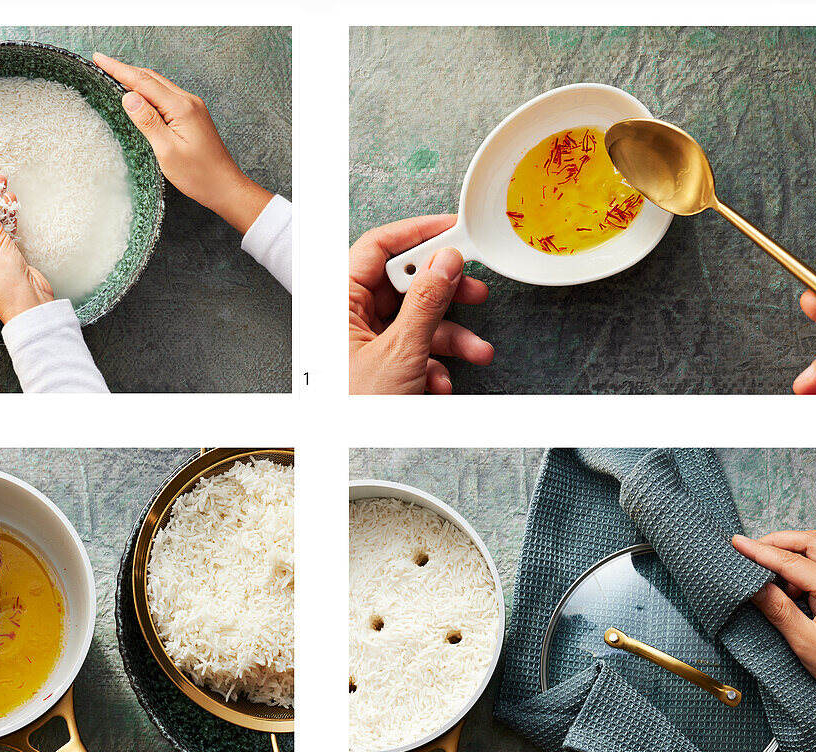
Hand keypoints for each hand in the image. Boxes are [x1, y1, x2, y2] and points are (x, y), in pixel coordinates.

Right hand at [92, 53, 271, 234]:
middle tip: (101, 63)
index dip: (119, 69)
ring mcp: (193, 108)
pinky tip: (140, 95)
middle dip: (125, 70)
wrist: (225, 187)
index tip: (99, 59)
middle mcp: (189, 102)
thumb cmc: (199, 175)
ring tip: (115, 75)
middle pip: (151, 78)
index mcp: (181, 108)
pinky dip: (150, 91)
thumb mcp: (167, 151)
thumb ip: (148, 122)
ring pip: (160, 86)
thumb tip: (128, 97)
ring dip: (137, 79)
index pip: (143, 81)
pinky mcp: (193, 116)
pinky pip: (167, 96)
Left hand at [349, 215, 492, 393]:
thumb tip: (446, 260)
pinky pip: (411, 351)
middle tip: (476, 291)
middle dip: (445, 294)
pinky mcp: (377, 366)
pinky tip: (440, 384)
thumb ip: (426, 302)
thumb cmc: (357, 410)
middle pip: (404, 285)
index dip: (417, 233)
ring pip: (415, 322)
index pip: (378, 247)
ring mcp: (363, 342)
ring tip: (476, 353)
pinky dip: (432, 365)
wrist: (351, 458)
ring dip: (450, 339)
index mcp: (338, 300)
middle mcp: (348, 317)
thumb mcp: (399, 352)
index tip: (453, 229)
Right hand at [733, 530, 815, 697]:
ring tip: (771, 577)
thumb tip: (754, 586)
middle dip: (778, 542)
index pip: (791, 561)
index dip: (760, 552)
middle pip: (810, 542)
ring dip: (792, 555)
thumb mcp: (807, 643)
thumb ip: (779, 610)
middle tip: (752, 550)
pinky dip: (805, 568)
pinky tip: (792, 589)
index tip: (738, 545)